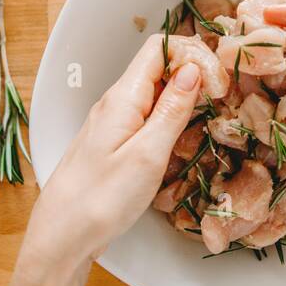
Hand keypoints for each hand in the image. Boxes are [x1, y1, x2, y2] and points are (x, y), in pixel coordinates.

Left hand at [24, 35, 200, 267]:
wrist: (62, 236)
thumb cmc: (101, 200)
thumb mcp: (147, 154)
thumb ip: (172, 110)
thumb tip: (193, 69)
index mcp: (123, 97)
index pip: (158, 49)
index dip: (190, 51)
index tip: (219, 72)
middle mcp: (115, 103)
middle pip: (157, 68)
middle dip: (192, 73)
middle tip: (223, 94)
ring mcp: (113, 124)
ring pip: (153, 94)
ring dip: (182, 98)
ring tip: (210, 114)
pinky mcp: (114, 145)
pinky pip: (145, 117)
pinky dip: (168, 119)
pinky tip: (183, 137)